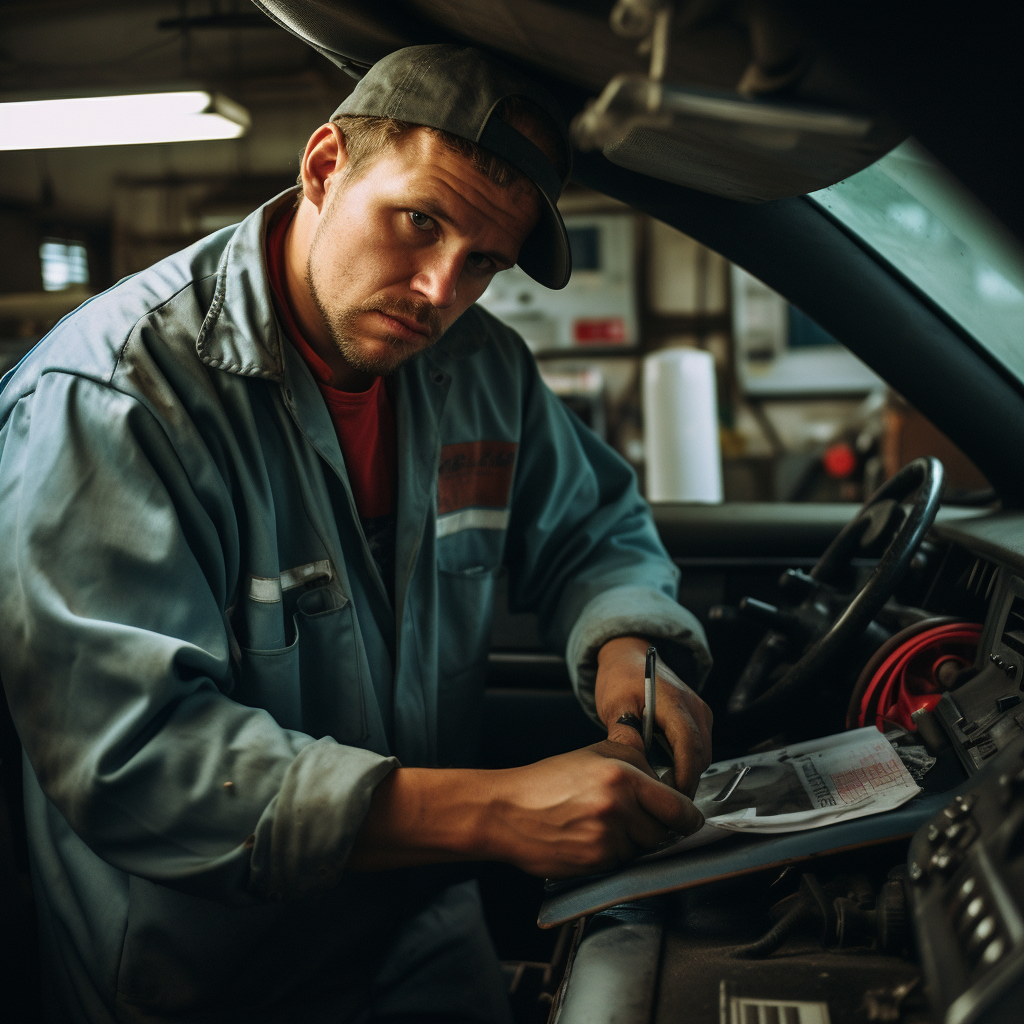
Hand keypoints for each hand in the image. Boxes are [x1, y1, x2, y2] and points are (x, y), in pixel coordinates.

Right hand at [482, 742, 703, 877]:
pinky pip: (623, 862)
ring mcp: (607, 837)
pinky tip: (591, 837)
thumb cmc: (546, 782)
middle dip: (656, 826)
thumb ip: (630, 750)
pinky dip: (614, 854)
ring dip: (634, 841)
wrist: (506, 811)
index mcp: (622, 775)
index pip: (678, 805)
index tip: (686, 817)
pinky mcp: (596, 861)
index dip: (685, 814)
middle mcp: (618, 807)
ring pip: (644, 848)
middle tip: (635, 817)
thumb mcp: (591, 753)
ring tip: (604, 824)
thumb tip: (655, 749)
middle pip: (665, 830)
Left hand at [595, 636, 713, 796]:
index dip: (683, 775)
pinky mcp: (699, 717)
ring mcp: (700, 711)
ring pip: (703, 754)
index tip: (671, 796)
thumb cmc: (621, 678)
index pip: (689, 745)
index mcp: (674, 701)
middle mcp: (694, 706)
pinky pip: (699, 747)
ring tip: (661, 787)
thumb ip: (624, 732)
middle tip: (661, 799)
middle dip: (685, 780)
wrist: (629, 657)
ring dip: (686, 772)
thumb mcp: (614, 704)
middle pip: (700, 755)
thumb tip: (634, 764)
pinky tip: (665, 770)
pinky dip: (686, 762)